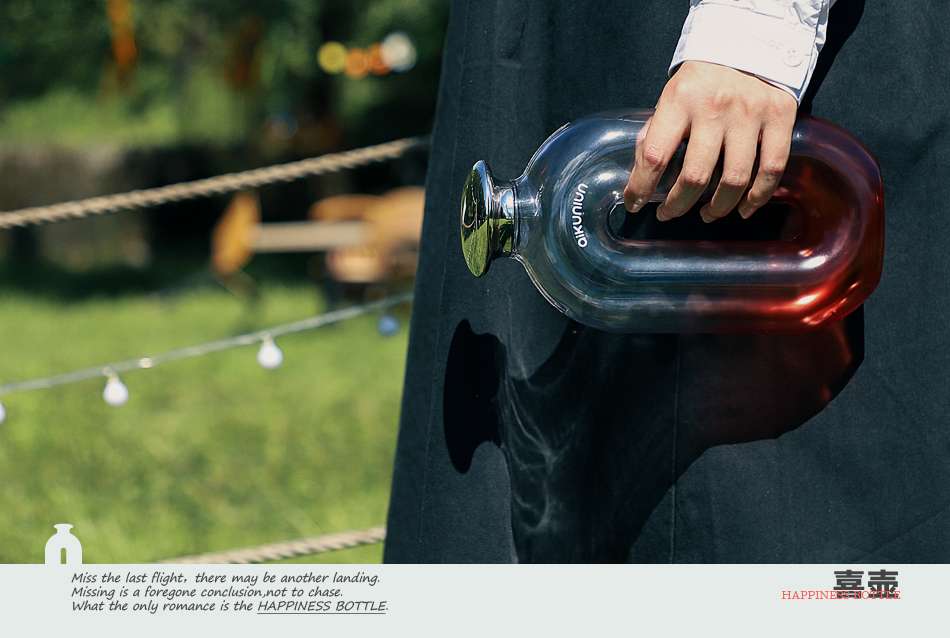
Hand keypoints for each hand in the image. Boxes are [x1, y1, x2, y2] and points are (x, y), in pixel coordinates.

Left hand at [624, 61, 796, 221]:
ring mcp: (750, 113)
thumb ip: (657, 133)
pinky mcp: (780, 117)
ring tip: (706, 215)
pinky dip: (757, 198)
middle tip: (670, 214)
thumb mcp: (671, 97)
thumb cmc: (702, 80)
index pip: (655, 155)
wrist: (749, 42)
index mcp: (680, 101)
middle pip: (696, 176)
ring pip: (735, 179)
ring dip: (718, 208)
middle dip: (678, 205)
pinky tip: (743, 209)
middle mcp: (715, 108)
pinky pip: (771, 169)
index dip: (641, 187)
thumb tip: (642, 177)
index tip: (635, 204)